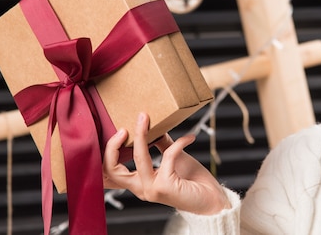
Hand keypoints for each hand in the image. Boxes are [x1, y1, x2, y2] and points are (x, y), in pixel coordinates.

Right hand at [103, 112, 230, 214]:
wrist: (212, 201)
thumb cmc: (193, 182)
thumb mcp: (174, 159)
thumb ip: (162, 145)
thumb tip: (156, 126)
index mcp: (140, 183)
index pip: (110, 172)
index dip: (109, 151)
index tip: (121, 130)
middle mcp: (142, 189)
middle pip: (111, 169)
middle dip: (113, 145)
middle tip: (125, 126)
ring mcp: (152, 189)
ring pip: (138, 157)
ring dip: (141, 135)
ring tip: (145, 118)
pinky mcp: (166, 186)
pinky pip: (168, 155)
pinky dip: (180, 142)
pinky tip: (190, 137)